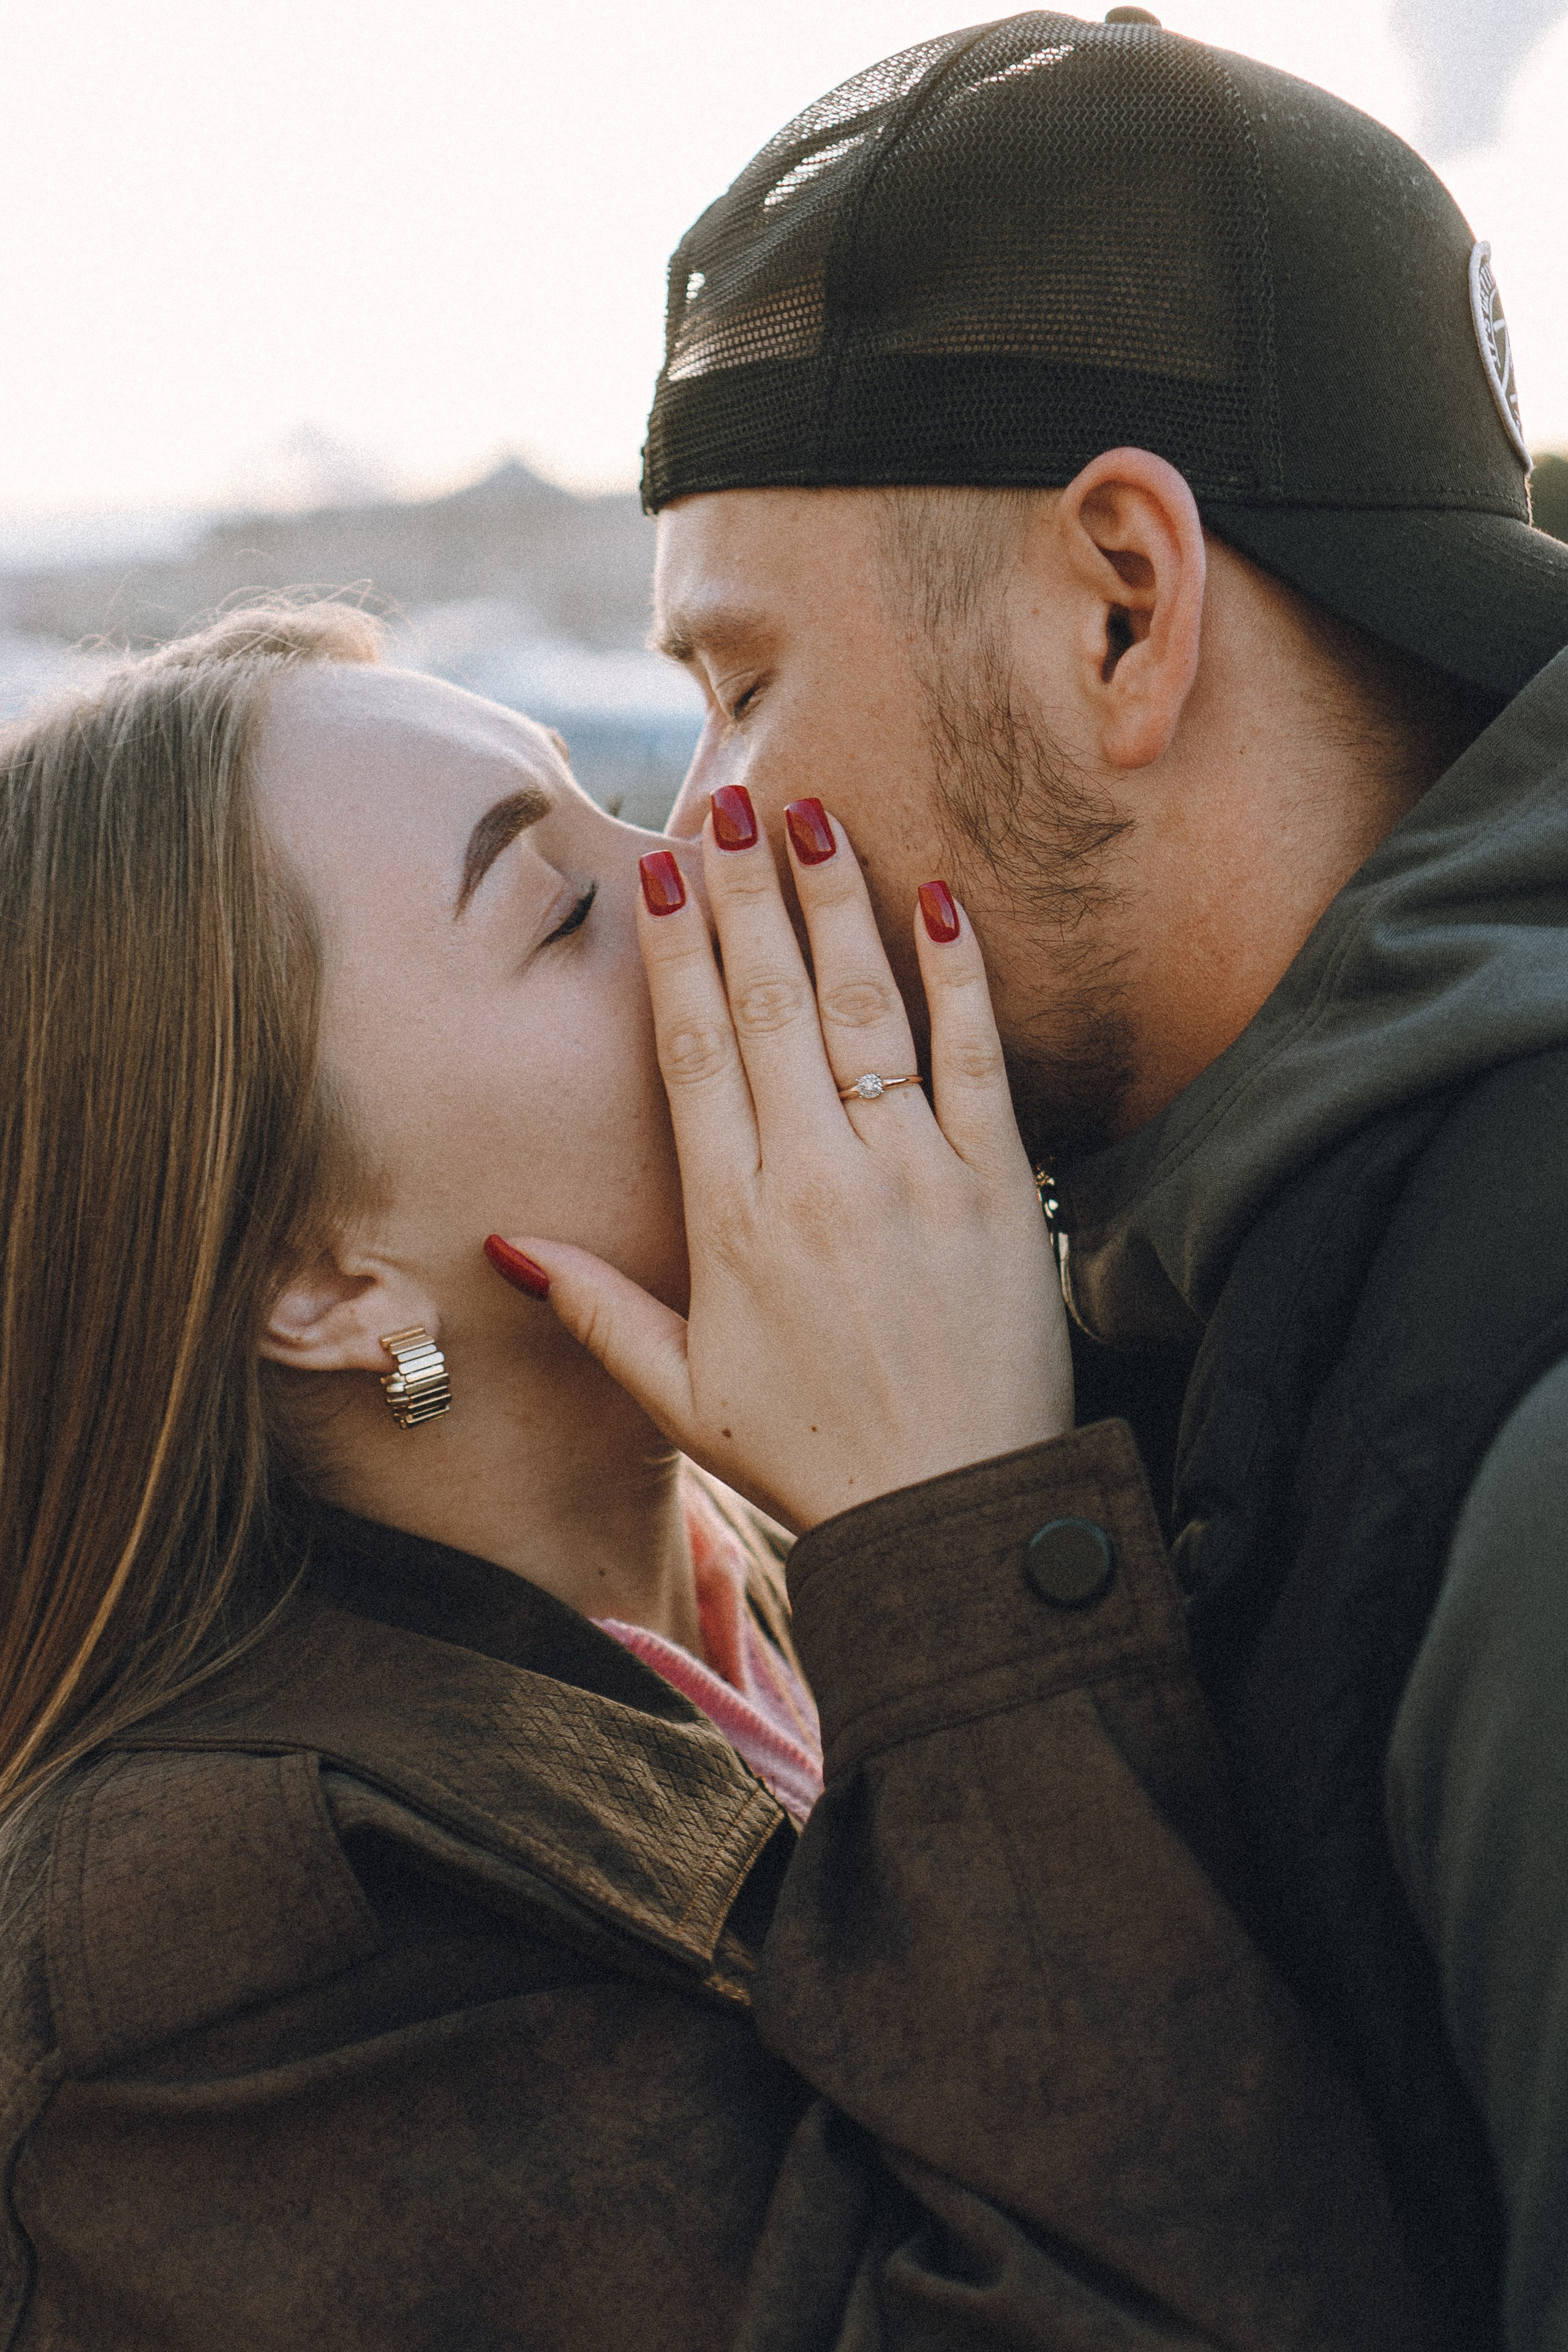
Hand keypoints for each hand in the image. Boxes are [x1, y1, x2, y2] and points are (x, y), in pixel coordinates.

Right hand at [487, 791, 1072, 1531]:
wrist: (958, 1515)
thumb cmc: (814, 1456)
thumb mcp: (684, 1395)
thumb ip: (597, 1309)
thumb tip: (509, 1242)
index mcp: (732, 1224)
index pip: (695, 1055)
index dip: (673, 957)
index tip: (660, 875)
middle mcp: (817, 1182)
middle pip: (773, 1007)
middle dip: (745, 897)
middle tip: (730, 806)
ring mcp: (914, 1176)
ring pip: (866, 1010)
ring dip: (838, 904)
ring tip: (815, 818)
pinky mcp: (1000, 1187)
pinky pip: (976, 1058)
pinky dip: (959, 976)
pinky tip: (940, 900)